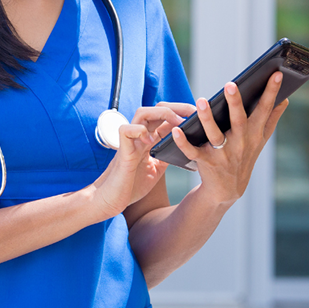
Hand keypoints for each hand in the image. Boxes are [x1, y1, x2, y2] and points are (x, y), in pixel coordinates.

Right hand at [91, 104, 192, 219]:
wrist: (110, 200)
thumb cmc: (131, 185)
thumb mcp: (155, 168)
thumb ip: (165, 156)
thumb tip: (184, 149)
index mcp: (148, 140)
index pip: (165, 117)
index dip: (181, 113)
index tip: (198, 116)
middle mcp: (139, 137)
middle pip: (156, 109)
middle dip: (176, 108)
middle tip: (193, 114)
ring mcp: (130, 142)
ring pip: (142, 113)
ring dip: (162, 113)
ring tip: (176, 122)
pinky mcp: (122, 151)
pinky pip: (126, 130)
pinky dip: (139, 131)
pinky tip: (149, 140)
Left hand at [170, 72, 288, 205]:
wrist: (228, 190)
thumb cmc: (244, 157)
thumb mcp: (260, 140)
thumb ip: (271, 119)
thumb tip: (285, 99)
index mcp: (254, 133)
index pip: (265, 109)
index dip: (271, 92)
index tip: (277, 74)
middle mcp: (240, 143)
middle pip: (238, 120)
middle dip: (235, 103)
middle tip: (230, 84)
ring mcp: (222, 154)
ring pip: (215, 134)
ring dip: (207, 118)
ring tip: (202, 100)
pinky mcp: (205, 162)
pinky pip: (192, 151)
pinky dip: (184, 142)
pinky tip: (177, 130)